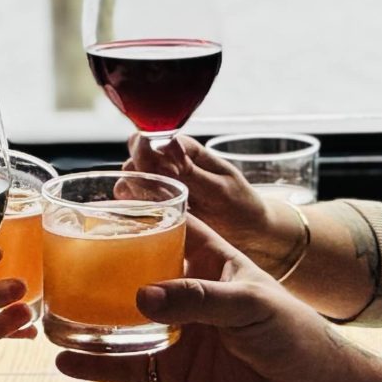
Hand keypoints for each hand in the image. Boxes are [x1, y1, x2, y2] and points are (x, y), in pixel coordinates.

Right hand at [51, 220, 374, 381]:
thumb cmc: (292, 333)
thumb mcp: (249, 303)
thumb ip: (197, 299)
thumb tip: (142, 298)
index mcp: (208, 259)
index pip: (167, 223)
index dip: (136, 209)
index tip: (97, 198)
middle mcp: (186, 291)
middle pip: (133, 269)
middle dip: (97, 262)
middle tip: (57, 255)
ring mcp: (176, 330)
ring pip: (122, 319)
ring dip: (88, 315)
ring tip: (49, 308)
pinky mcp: (172, 369)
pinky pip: (126, 365)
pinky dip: (95, 364)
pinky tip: (64, 360)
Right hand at [127, 135, 299, 272]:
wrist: (254, 240)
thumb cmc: (243, 208)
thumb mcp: (220, 188)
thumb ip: (190, 170)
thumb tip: (164, 143)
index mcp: (186, 153)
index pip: (152, 140)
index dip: (142, 151)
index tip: (143, 165)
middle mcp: (169, 169)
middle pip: (136, 161)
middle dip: (131, 173)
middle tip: (135, 190)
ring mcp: (161, 192)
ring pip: (132, 185)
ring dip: (127, 193)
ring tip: (130, 205)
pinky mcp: (158, 216)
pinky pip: (136, 209)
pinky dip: (129, 212)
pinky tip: (127, 220)